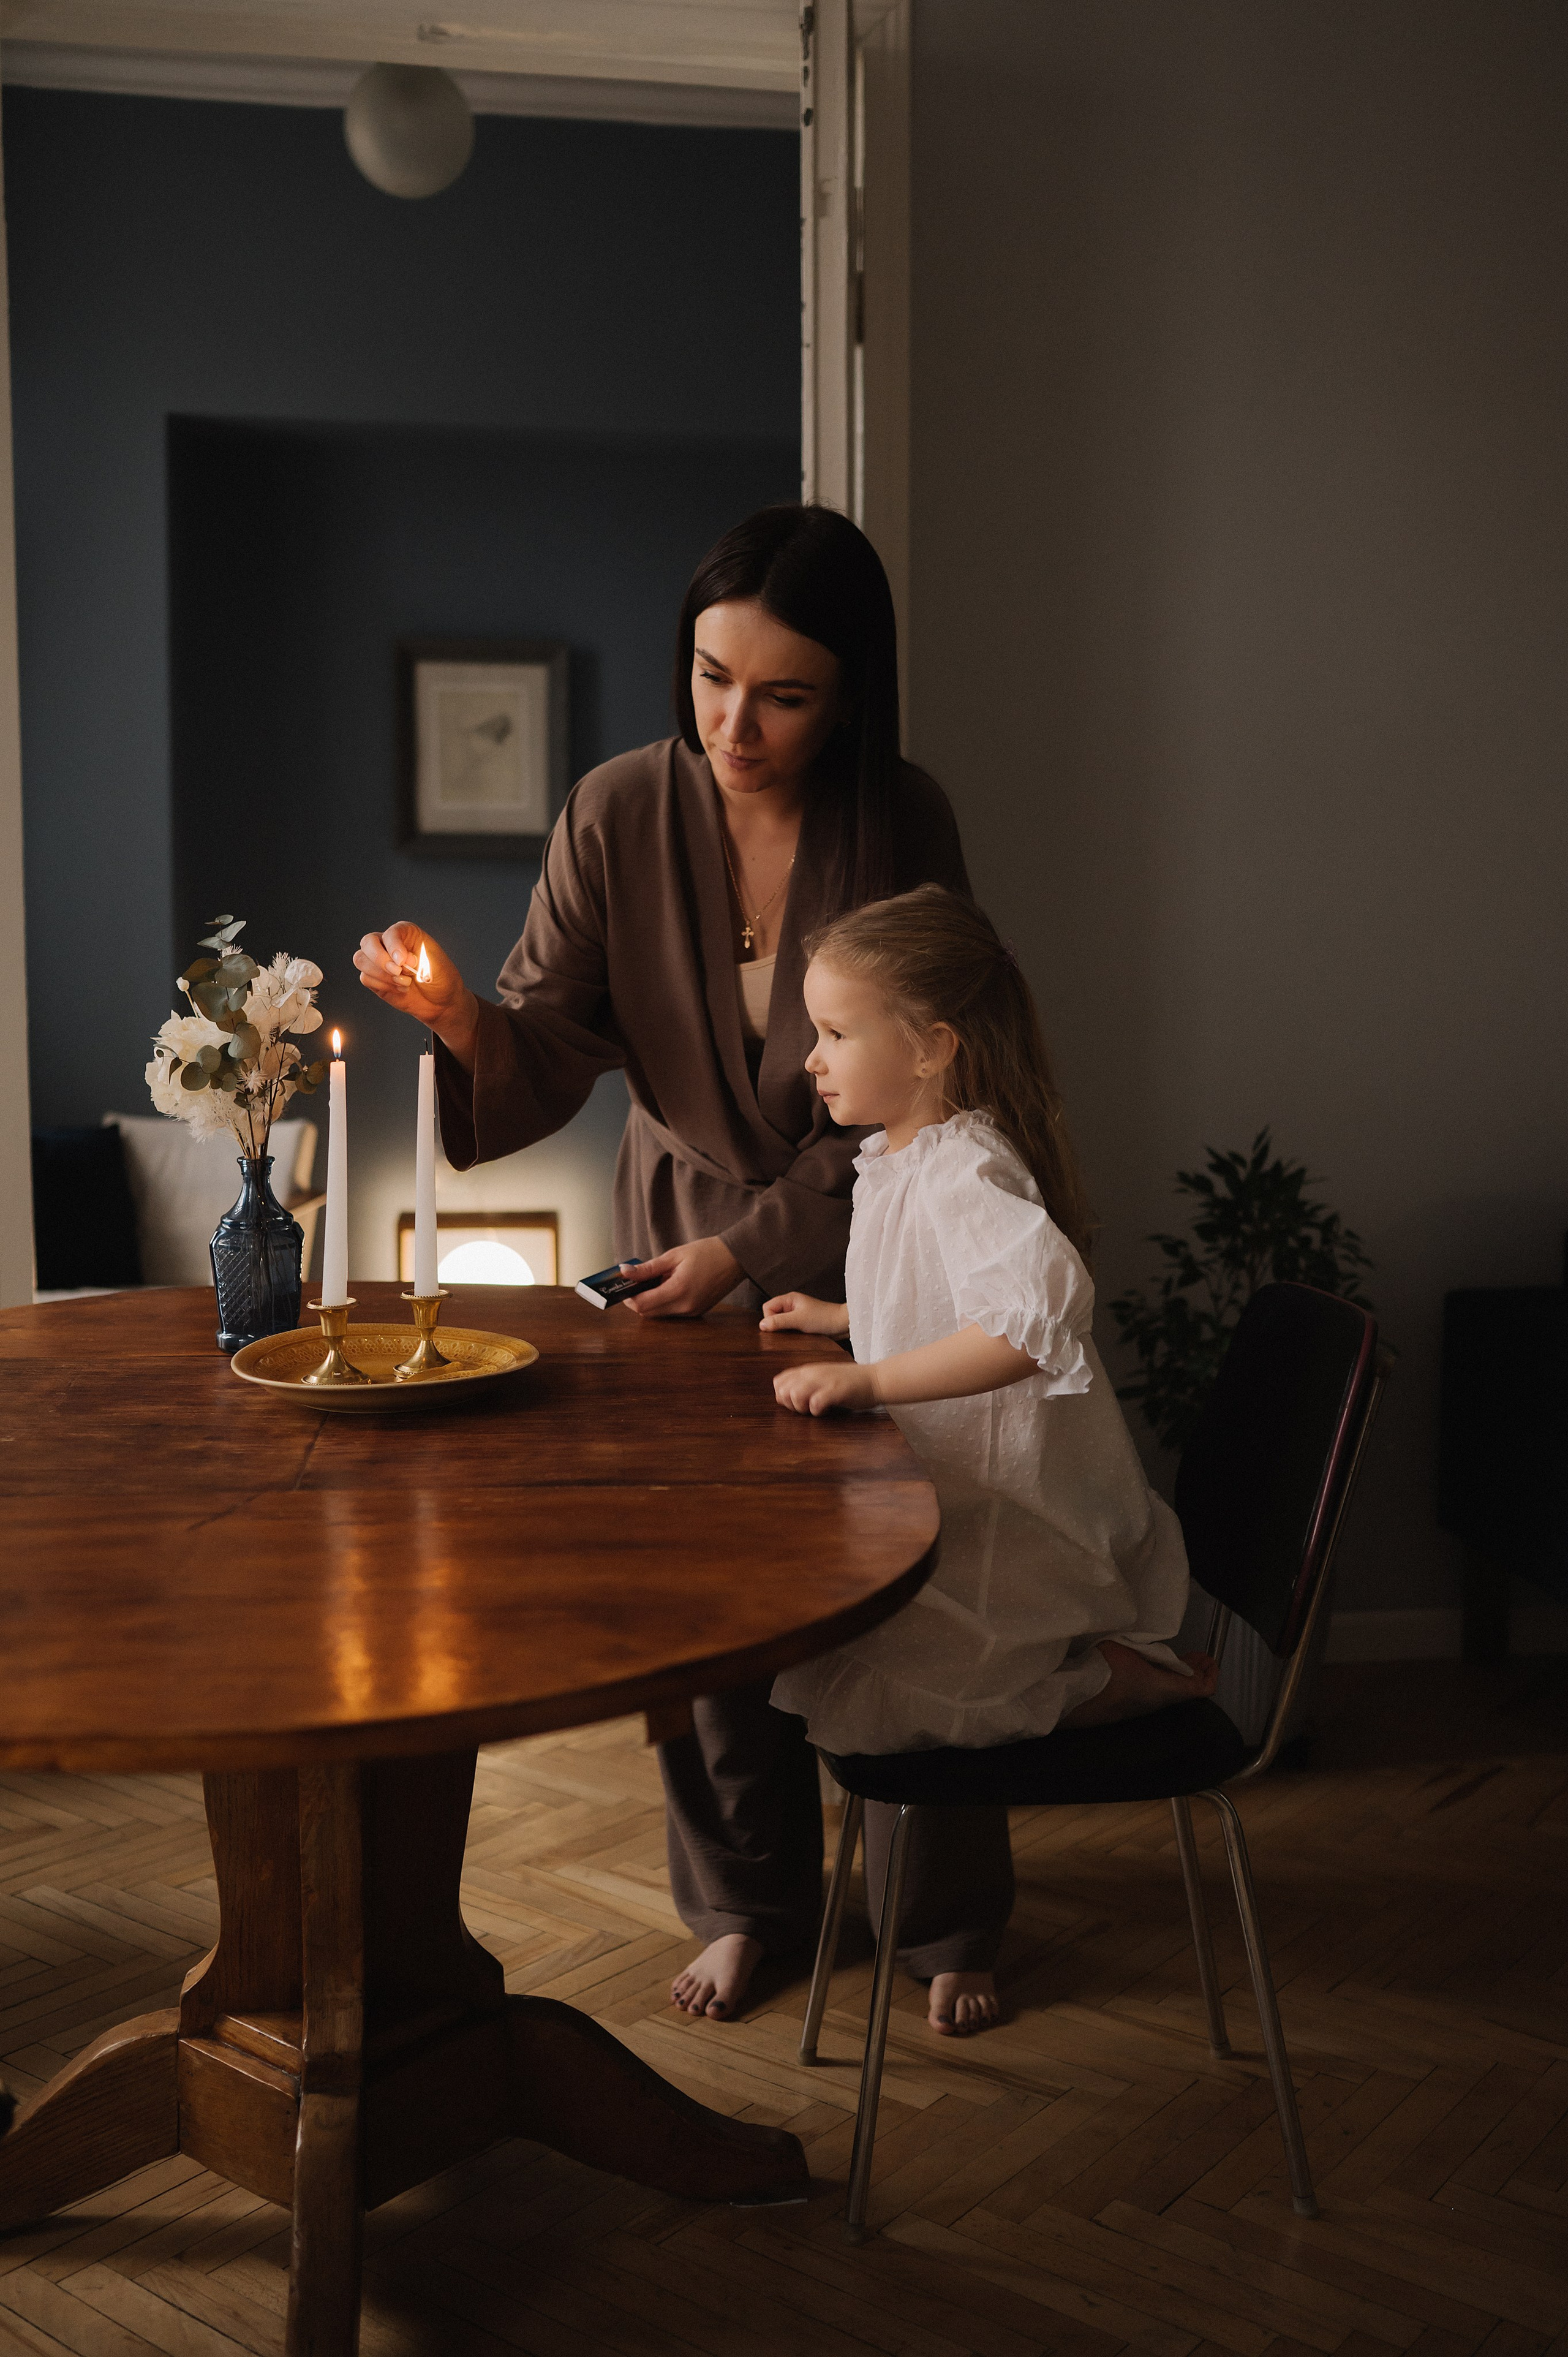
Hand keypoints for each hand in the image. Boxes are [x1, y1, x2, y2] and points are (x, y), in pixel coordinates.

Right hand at [354, 924, 476, 1052]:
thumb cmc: (441, 979)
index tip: (404, 961)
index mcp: (406, 934)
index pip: (391, 933)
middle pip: (368, 942)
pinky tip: (400, 989)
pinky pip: (366, 978)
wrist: (442, 1003)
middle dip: (380, 959)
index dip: (394, 946)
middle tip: (399, 972)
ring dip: (382, 975)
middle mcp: (389, 944)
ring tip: (405, 983)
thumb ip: (417, 957)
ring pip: (361, 960)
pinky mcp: (375, 978)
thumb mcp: (436, 963)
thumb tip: (397, 960)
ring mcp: (380, 961)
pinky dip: (382, 985)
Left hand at [625, 1236, 742, 1318]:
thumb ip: (647, 1268)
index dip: (628, 1297)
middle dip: (638, 1300)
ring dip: (651, 1301)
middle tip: (637, 1282)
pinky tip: (670, 1286)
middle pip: (648, 1313)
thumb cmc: (707, 1252)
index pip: (642, 1304)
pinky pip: (673, 1313)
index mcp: (678, 1290)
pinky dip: (665, 1302)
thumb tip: (624, 1272)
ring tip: (657, 1281)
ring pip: (660, 1314)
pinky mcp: (697, 1313)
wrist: (736, 1258)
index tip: (624, 1286)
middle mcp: (685, 1306)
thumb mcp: (674, 1255)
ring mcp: (692, 1312)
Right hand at [759, 1292, 850, 1337]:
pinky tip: (798, 1336)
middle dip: (776, 1325)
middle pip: (772, 1315)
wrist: (842, 1324)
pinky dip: (790, 1333)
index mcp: (789, 1298)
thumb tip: (762, 1325)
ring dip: (784, 1330)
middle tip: (788, 1330)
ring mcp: (796, 1314)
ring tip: (795, 1332)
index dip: (769, 1318)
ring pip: (780, 1323)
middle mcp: (791, 1305)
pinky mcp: (802, 1323)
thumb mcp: (798, 1320)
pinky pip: (788, 1328)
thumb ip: (779, 1322)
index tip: (777, 1327)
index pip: (767, 1307)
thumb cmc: (824, 1318)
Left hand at [774, 1358, 875, 1414]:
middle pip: (783, 1390)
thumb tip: (785, 1396)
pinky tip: (826, 1410)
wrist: (876, 1379)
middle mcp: (813, 1373)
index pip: (779, 1382)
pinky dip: (817, 1411)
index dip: (783, 1397)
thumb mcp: (822, 1378)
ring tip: (815, 1409)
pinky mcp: (836, 1390)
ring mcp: (824, 1380)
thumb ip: (805, 1384)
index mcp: (808, 1370)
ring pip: (795, 1395)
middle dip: (790, 1405)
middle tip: (805, 1409)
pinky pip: (815, 1403)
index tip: (797, 1404)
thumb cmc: (849, 1382)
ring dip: (802, 1408)